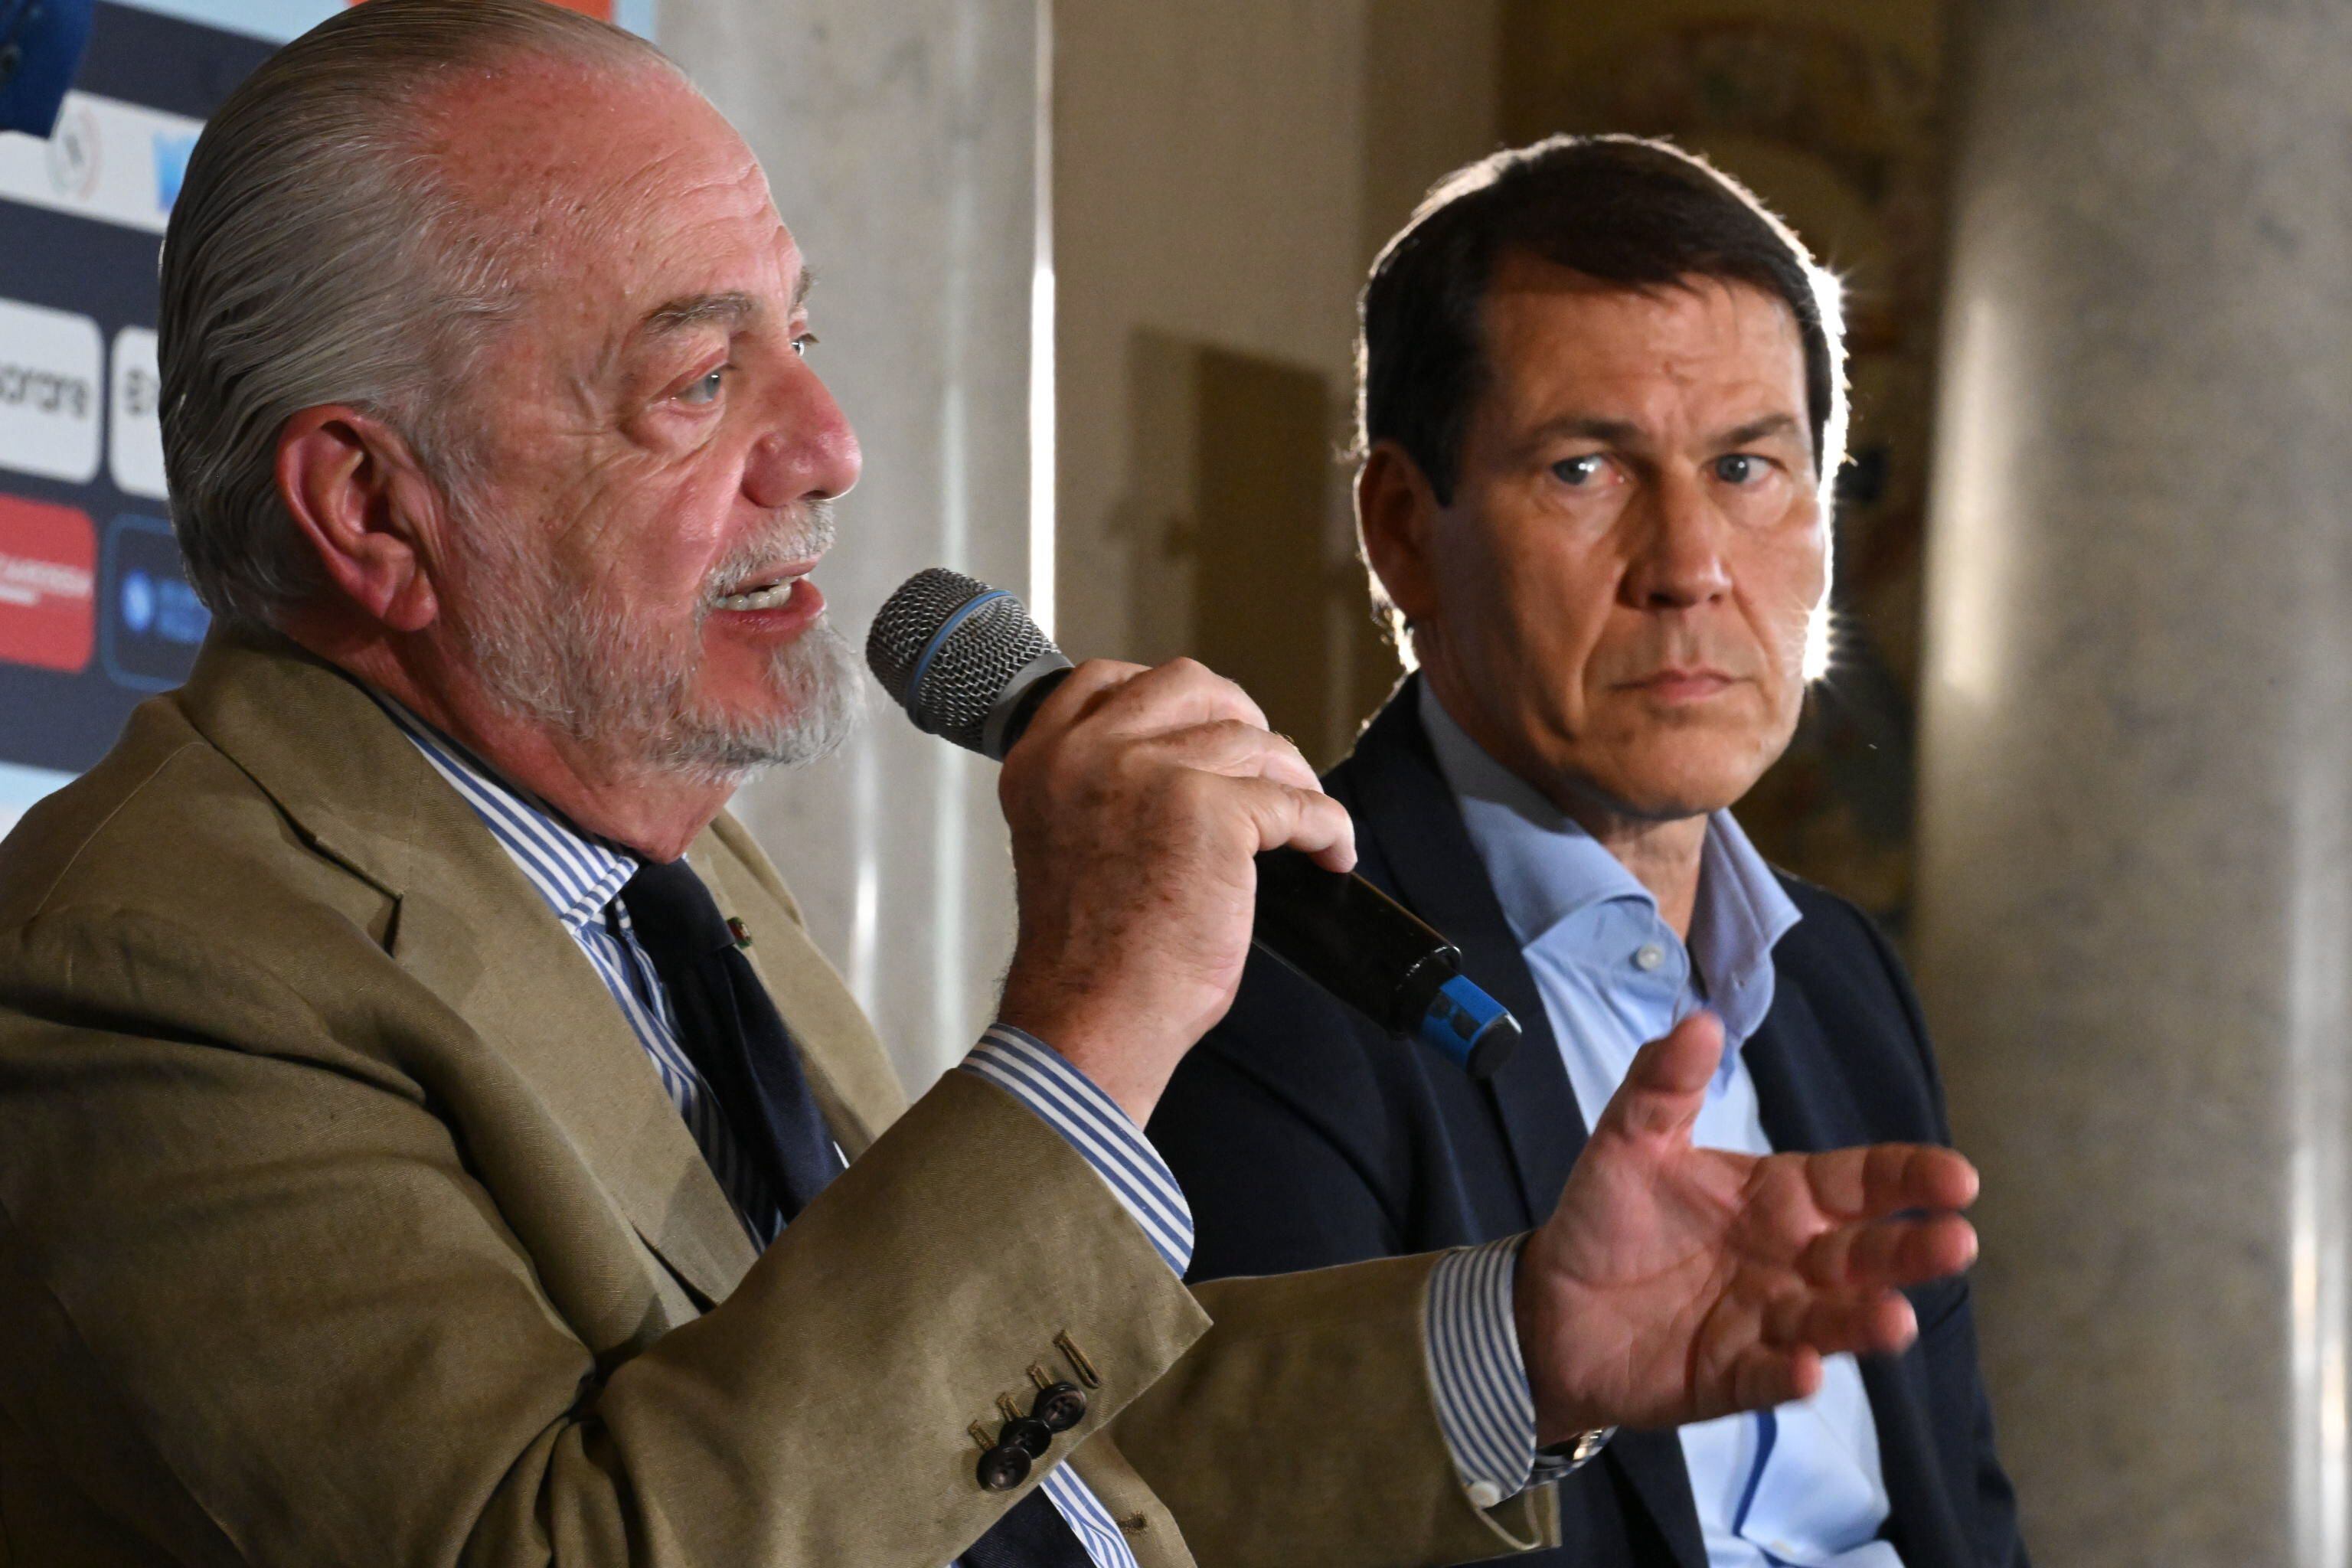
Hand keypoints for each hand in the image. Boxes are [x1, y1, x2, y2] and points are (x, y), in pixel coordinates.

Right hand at [994, 658, 1354, 1124]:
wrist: (1090, 1017)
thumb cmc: (1086, 954)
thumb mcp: (1063, 839)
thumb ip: (1102, 785)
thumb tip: (1188, 758)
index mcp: (1041, 759)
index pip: (1104, 679)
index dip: (1169, 697)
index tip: (1202, 725)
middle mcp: (1088, 752)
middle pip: (1189, 686)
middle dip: (1239, 716)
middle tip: (1265, 763)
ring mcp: (1151, 773)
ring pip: (1252, 743)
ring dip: (1291, 778)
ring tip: (1304, 817)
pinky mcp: (1212, 811)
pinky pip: (1297, 803)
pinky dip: (1327, 827)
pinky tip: (1331, 851)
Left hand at [1516, 1011, 1979, 1438]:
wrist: (1550, 1304)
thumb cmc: (1607, 1218)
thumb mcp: (1628, 1140)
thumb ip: (1663, 1083)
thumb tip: (1701, 1019)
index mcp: (1778, 1199)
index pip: (1857, 1184)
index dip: (1907, 1177)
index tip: (1958, 1177)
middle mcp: (1789, 1262)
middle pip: (1863, 1255)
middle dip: (1911, 1251)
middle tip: (1956, 1242)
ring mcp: (1765, 1323)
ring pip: (1830, 1322)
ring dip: (1864, 1322)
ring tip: (1894, 1319)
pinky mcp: (1729, 1377)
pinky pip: (1767, 1377)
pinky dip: (1790, 1376)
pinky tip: (1808, 1371)